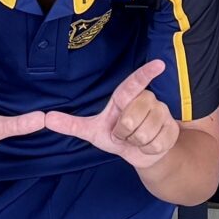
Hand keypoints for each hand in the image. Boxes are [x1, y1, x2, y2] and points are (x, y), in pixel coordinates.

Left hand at [40, 60, 180, 169]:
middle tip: (124, 133)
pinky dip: (147, 150)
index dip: (146, 73)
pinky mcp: (172, 130)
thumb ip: (71, 125)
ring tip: (136, 139)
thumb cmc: (117, 136)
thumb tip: (47, 119)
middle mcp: (147, 99)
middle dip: (123, 134)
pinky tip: (148, 145)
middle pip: (130, 121)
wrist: (142, 153)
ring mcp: (162, 113)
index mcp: (126, 96)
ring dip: (136, 143)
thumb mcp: (93, 131)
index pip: (135, 83)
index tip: (159, 64)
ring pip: (144, 134)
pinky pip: (156, 143)